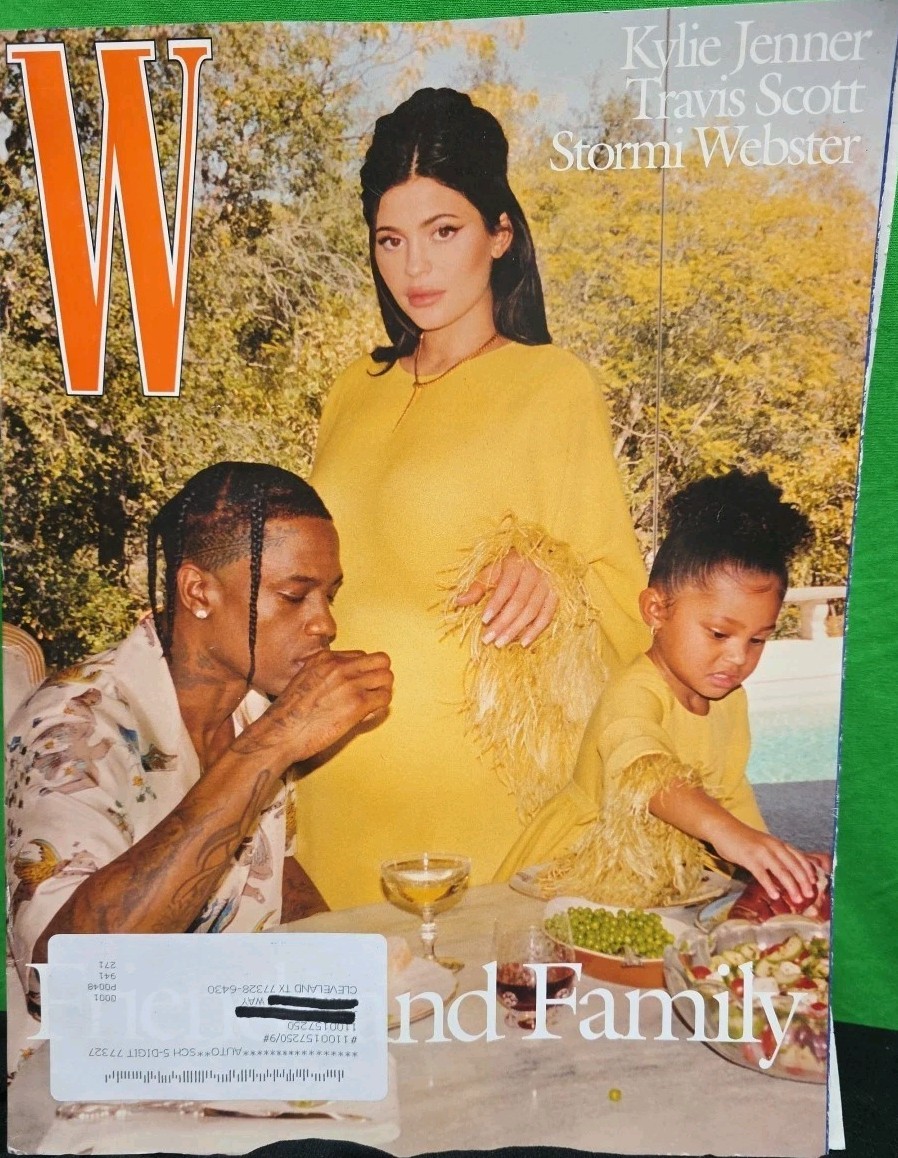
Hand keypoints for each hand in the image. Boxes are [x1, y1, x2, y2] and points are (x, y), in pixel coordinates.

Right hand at [241, 649, 392, 764]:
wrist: (280, 732)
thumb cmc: (288, 714)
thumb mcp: (303, 680)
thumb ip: (325, 675)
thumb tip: (344, 683)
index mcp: (325, 658)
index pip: (361, 656)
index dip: (362, 673)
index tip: (356, 687)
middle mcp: (340, 666)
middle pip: (381, 660)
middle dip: (380, 676)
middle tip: (372, 692)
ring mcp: (350, 683)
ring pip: (387, 677)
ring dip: (382, 692)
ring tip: (370, 705)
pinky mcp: (358, 704)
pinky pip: (385, 698)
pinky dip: (380, 708)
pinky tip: (366, 716)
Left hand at [455, 550, 557, 646]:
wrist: (538, 556)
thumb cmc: (509, 566)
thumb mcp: (492, 571)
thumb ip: (477, 587)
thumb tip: (458, 601)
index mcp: (517, 564)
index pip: (506, 587)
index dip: (495, 604)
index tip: (483, 620)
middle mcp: (534, 573)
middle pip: (519, 603)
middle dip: (502, 623)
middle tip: (488, 639)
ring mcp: (547, 585)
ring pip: (532, 611)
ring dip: (516, 629)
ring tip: (500, 643)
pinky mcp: (555, 595)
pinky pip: (547, 615)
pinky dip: (536, 630)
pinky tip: (524, 642)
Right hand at [711, 819, 818, 904]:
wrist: (724, 828)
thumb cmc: (744, 839)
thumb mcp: (764, 845)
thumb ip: (776, 855)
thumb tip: (788, 873)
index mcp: (778, 844)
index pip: (799, 857)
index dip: (808, 871)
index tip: (815, 883)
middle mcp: (773, 846)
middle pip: (793, 866)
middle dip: (804, 881)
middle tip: (810, 895)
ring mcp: (761, 852)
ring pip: (781, 871)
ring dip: (791, 886)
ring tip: (797, 899)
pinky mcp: (749, 858)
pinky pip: (762, 874)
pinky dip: (769, 885)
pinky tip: (775, 895)